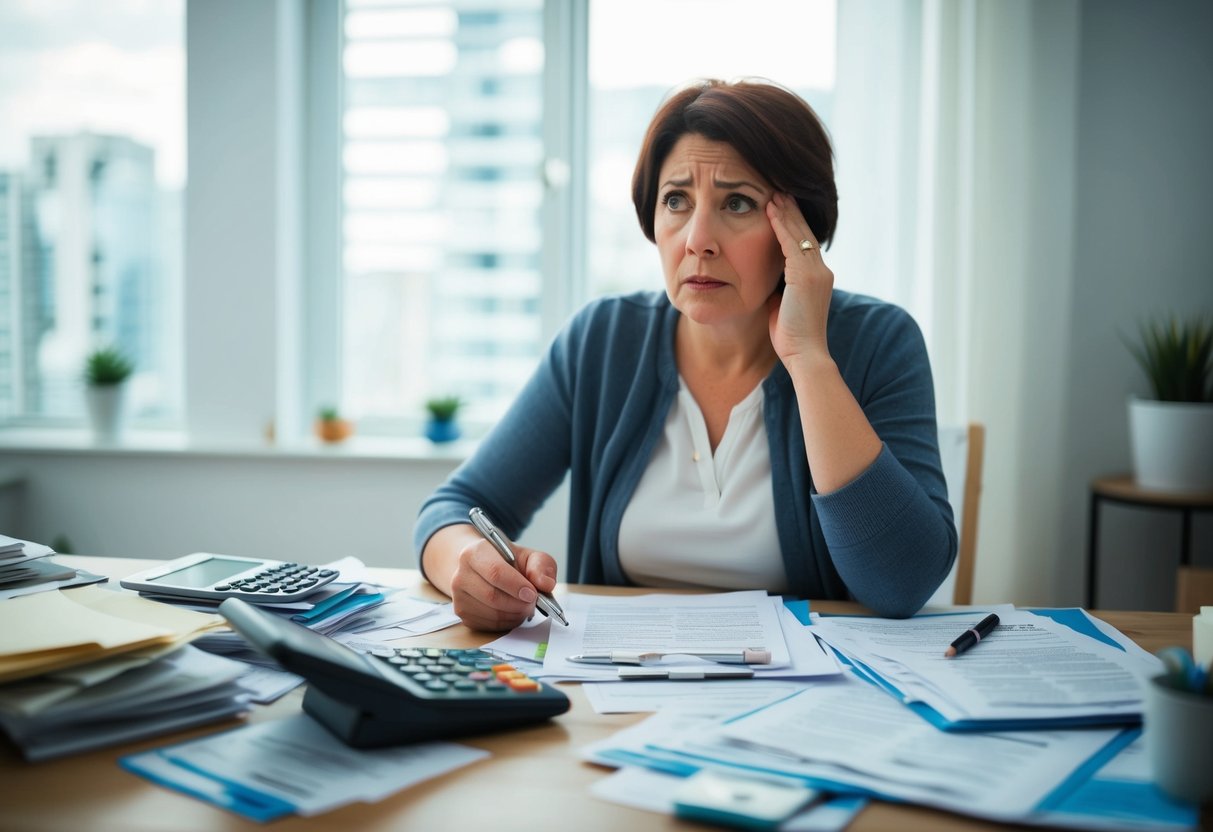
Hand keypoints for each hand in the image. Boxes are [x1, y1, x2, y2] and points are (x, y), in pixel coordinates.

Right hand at [448, 537, 558, 631]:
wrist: (482, 568)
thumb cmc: (507, 562)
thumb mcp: (528, 555)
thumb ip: (541, 565)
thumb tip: (546, 584)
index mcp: (475, 553)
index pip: (495, 572)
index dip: (516, 586)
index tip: (533, 593)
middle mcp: (460, 575)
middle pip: (492, 596)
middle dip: (518, 603)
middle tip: (533, 602)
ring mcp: (458, 597)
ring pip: (492, 614)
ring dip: (515, 614)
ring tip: (524, 605)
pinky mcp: (462, 614)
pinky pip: (489, 625)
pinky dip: (507, 622)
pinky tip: (513, 611)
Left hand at [765, 192, 834, 364]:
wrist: (805, 355)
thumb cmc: (792, 339)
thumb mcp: (785, 308)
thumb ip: (782, 290)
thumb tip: (770, 282)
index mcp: (818, 279)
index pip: (805, 245)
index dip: (793, 226)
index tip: (782, 209)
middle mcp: (821, 271)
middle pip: (805, 233)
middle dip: (791, 212)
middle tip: (779, 191)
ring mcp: (816, 272)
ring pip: (799, 234)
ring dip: (785, 212)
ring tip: (773, 193)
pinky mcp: (805, 276)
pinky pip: (791, 243)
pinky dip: (780, 225)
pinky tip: (770, 210)